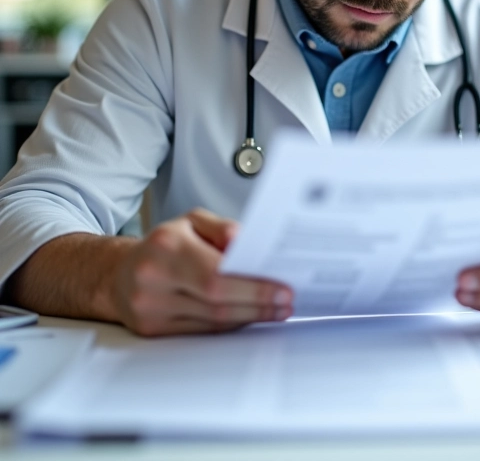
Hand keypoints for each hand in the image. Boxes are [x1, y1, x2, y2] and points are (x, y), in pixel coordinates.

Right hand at [111, 208, 292, 335]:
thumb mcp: (192, 221)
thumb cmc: (164, 244)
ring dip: (249, 317)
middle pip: (216, 302)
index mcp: (167, 246)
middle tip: (286, 302)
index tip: (282, 288)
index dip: (253, 286)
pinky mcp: (152, 331)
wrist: (119, 273)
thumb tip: (246, 243)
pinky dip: (230, 325)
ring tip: (276, 310)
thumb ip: (223, 228)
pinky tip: (249, 316)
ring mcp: (150, 309)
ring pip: (211, 322)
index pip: (217, 274)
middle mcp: (154, 279)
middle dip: (258, 304)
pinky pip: (201, 332)